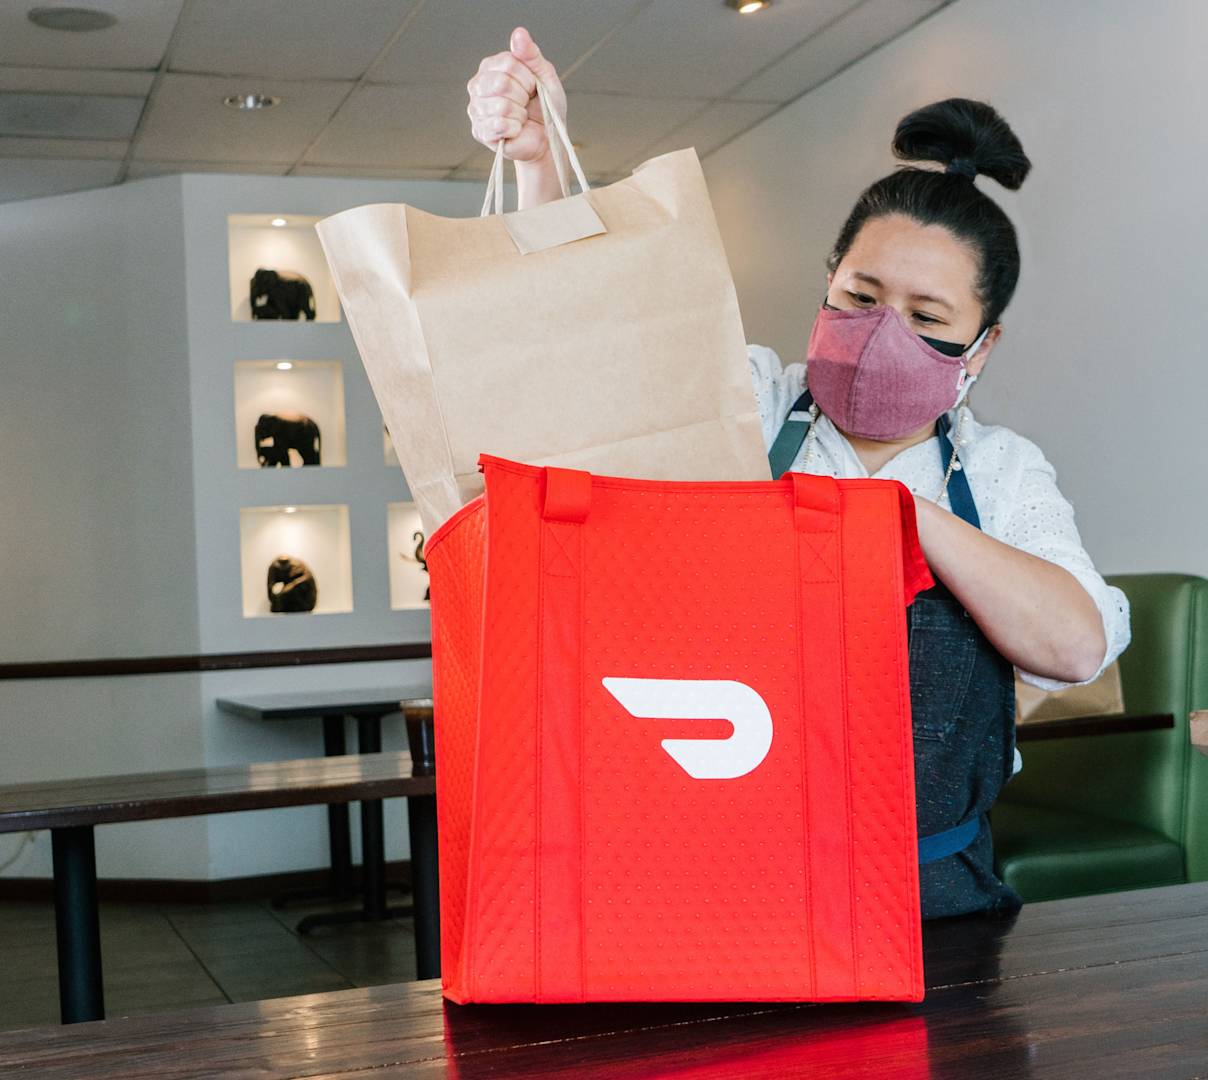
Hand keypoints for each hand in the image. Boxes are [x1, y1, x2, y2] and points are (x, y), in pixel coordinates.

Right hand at [466, 26, 567, 165]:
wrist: (546, 139)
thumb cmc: (545, 107)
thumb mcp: (545, 76)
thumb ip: (531, 54)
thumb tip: (518, 33)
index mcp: (491, 67)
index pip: (508, 63)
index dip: (527, 78)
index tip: (532, 87)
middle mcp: (478, 85)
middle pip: (502, 83)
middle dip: (523, 96)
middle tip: (526, 104)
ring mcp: (476, 109)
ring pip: (501, 106)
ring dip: (520, 115)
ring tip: (521, 117)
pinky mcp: (479, 131)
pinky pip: (499, 125)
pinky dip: (514, 129)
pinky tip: (515, 130)